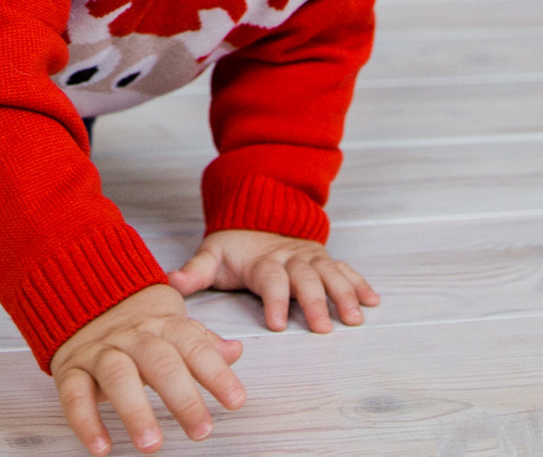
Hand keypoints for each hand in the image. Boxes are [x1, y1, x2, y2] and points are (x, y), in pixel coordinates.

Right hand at [48, 283, 244, 455]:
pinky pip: (74, 392)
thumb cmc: (136, 325)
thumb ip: (201, 343)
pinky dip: (85, 421)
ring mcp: (99, 351)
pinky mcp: (70, 367)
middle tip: (200, 430)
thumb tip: (234, 351)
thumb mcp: (171, 325)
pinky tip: (101, 447)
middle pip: (159, 361)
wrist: (83, 297)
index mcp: (162, 325)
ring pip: (117, 374)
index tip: (235, 400)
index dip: (216, 373)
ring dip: (135, 410)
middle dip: (182, 397)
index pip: (193, 346)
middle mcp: (131, 336)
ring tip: (151, 444)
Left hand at [166, 230, 378, 334]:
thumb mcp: (212, 255)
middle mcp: (290, 258)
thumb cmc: (234, 246)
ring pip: (330, 274)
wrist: (258, 213)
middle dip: (315, 303)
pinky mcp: (324, 259)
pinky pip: (345, 269)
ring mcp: (310, 257)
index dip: (274, 301)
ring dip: (344, 295)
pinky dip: (360, 283)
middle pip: (305, 280)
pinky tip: (373, 300)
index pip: (270, 280)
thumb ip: (194, 272)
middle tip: (323, 328)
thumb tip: (169, 283)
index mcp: (262, 260)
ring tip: (355, 317)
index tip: (278, 323)